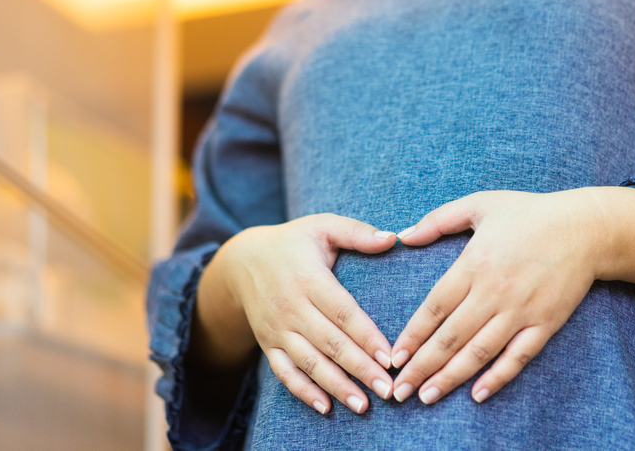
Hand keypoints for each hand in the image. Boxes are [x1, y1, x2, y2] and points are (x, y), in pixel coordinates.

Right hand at [219, 214, 397, 414]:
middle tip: (388, 390)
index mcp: (308, 278)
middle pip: (330, 343)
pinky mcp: (268, 344)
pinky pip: (285, 373)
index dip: (366, 336)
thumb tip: (392, 238)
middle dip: (360, 369)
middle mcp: (291, 307)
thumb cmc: (293, 242)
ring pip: (310, 363)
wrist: (242, 261)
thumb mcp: (322, 226)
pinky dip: (304, 392)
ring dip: (337, 386)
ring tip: (364, 405)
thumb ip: (356, 231)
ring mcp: (277, 329)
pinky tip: (326, 407)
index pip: (342, 312)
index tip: (390, 357)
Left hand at [389, 189, 603, 404]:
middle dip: (422, 366)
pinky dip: (497, 377)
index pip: (434, 309)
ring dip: (451, 378)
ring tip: (427, 397)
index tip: (394, 357)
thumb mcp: (479, 204)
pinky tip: (477, 394)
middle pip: (450, 338)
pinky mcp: (545, 324)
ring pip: (479, 352)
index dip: (412, 335)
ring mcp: (521, 311)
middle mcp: (494, 292)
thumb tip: (403, 236)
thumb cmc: (529, 213)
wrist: (585, 228)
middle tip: (400, 390)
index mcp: (473, 264)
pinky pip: (518, 357)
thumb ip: (438, 220)